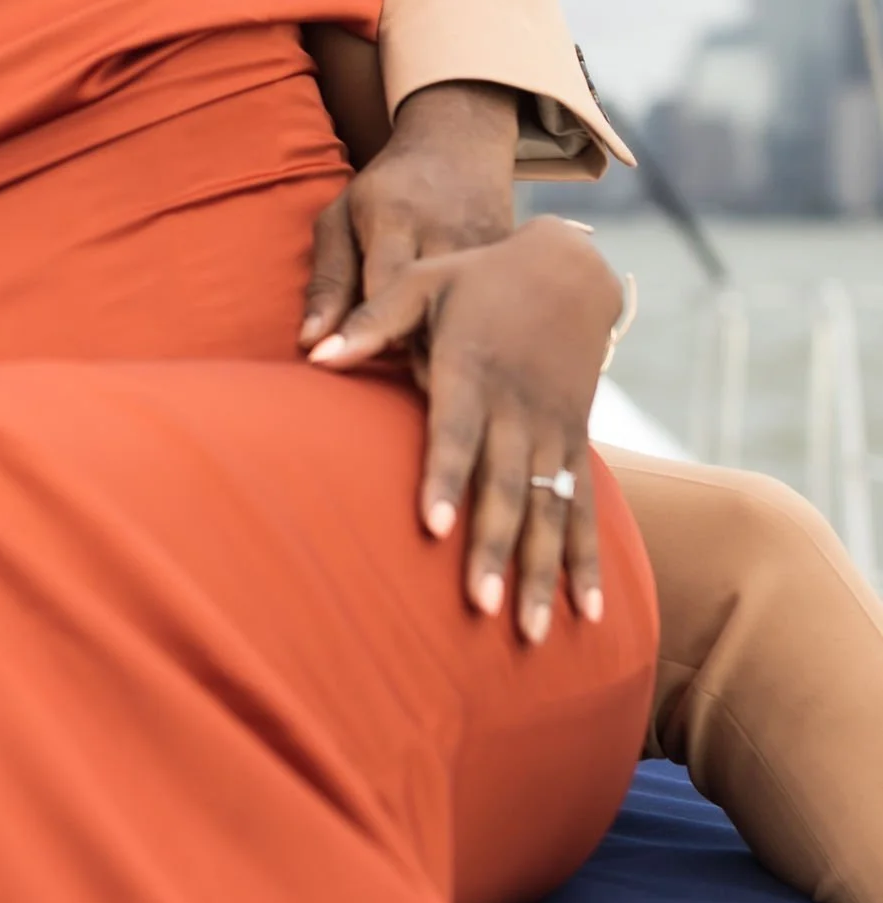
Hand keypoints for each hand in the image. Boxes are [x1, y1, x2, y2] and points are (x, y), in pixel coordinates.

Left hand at [300, 79, 517, 350]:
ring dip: (450, 343)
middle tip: (401, 354)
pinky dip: (480, 329)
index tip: (358, 352)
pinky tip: (468, 331)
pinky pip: (498, 312)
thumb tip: (310, 345)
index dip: (369, 333)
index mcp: (395, 219)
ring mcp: (489, 246)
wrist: (460, 143)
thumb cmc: (386, 188)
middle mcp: (446, 233)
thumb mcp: (341, 218)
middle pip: (431, 315)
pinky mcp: (517, 259)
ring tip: (435, 345)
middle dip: (414, 346)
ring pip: (469, 321)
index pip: (381, 294)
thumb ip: (326, 281)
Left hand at [309, 218, 623, 640]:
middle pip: (506, 487)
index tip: (430, 526)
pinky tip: (589, 615)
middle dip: (494, 548)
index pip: (456, 432)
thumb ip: (373, 321)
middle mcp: (519, 409)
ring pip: (551, 512)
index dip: (445, 477)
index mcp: (475, 370)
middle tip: (481, 607)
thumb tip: (313, 353)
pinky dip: (589, 562)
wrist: (571, 269)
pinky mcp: (577, 445)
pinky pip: (587, 511)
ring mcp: (554, 432)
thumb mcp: (424, 282)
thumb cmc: (478, 279)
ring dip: (542, 574)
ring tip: (529, 633)